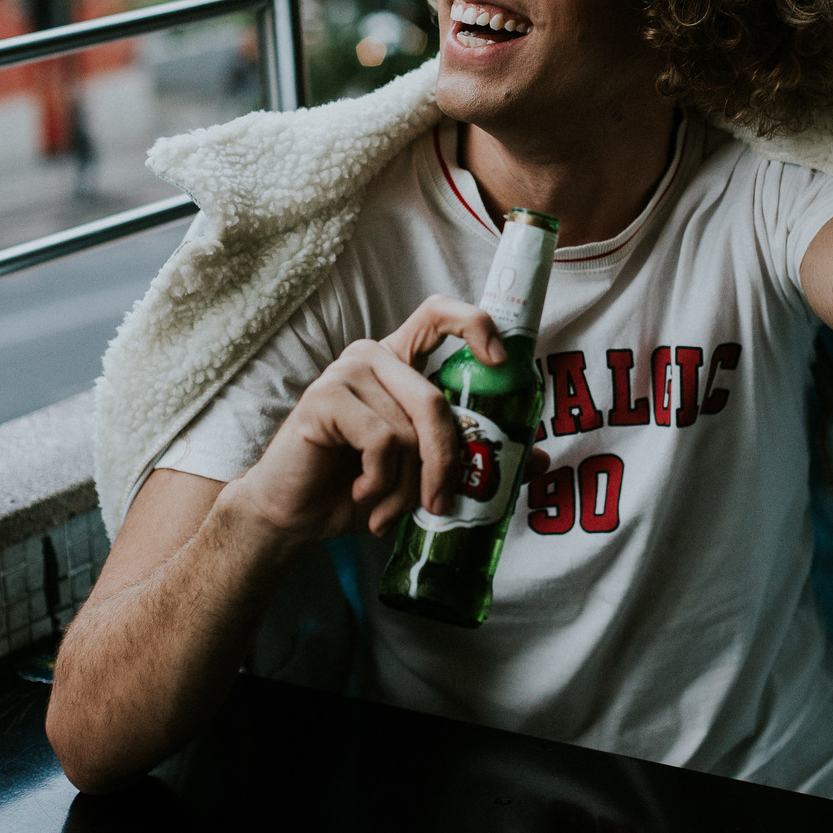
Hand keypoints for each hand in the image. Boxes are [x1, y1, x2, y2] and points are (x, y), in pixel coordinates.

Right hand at [236, 296, 544, 543]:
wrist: (293, 517)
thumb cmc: (356, 489)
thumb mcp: (420, 474)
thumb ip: (471, 461)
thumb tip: (538, 459)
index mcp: (399, 362)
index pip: (438, 315)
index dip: (474, 323)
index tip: (499, 358)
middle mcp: (373, 357)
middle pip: (434, 398)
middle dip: (446, 461)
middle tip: (439, 505)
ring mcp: (346, 372)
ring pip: (408, 428)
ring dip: (404, 484)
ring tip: (386, 509)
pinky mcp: (324, 397)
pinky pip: (380, 439)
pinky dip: (380, 481)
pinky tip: (361, 496)